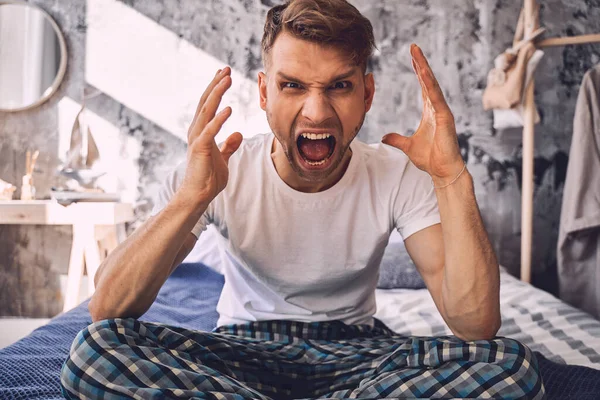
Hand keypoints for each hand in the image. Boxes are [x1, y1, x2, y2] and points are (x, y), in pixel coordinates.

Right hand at [179, 67, 242, 206]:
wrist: (198, 195)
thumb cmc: (208, 178)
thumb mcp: (223, 158)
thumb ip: (228, 146)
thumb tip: (238, 134)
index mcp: (201, 132)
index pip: (208, 105)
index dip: (216, 89)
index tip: (224, 75)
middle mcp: (196, 131)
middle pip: (206, 102)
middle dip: (216, 84)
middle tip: (226, 69)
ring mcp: (196, 139)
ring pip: (206, 111)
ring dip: (217, 94)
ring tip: (227, 79)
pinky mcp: (199, 149)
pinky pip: (210, 130)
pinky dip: (219, 119)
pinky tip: (228, 109)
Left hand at [382, 44, 463, 186]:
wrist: (442, 170)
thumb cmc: (430, 158)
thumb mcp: (407, 147)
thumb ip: (396, 140)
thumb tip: (384, 137)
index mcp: (430, 112)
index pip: (423, 87)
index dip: (417, 71)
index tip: (412, 57)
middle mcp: (437, 108)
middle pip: (428, 80)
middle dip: (420, 63)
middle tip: (413, 47)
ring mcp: (442, 111)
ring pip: (432, 85)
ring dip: (424, 68)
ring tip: (416, 53)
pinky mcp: (445, 117)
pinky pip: (436, 97)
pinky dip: (429, 84)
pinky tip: (423, 72)